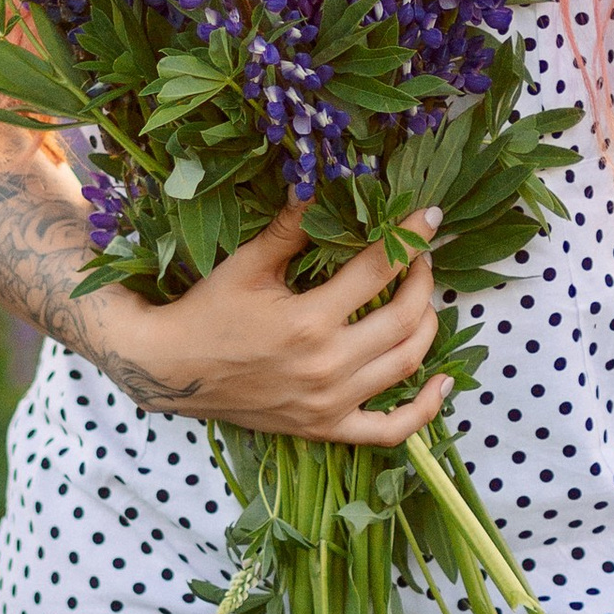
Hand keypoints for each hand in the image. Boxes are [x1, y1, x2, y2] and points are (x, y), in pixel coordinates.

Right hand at [87, 203, 450, 446]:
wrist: (170, 370)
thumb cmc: (207, 311)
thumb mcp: (248, 264)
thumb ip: (292, 227)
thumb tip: (322, 183)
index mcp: (309, 321)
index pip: (378, 270)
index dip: (410, 238)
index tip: (429, 217)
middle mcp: (327, 366)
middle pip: (404, 319)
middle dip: (423, 280)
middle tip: (420, 257)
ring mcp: (330, 403)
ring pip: (407, 364)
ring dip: (427, 326)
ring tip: (422, 300)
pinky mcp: (325, 427)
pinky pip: (390, 430)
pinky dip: (425, 411)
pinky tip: (442, 383)